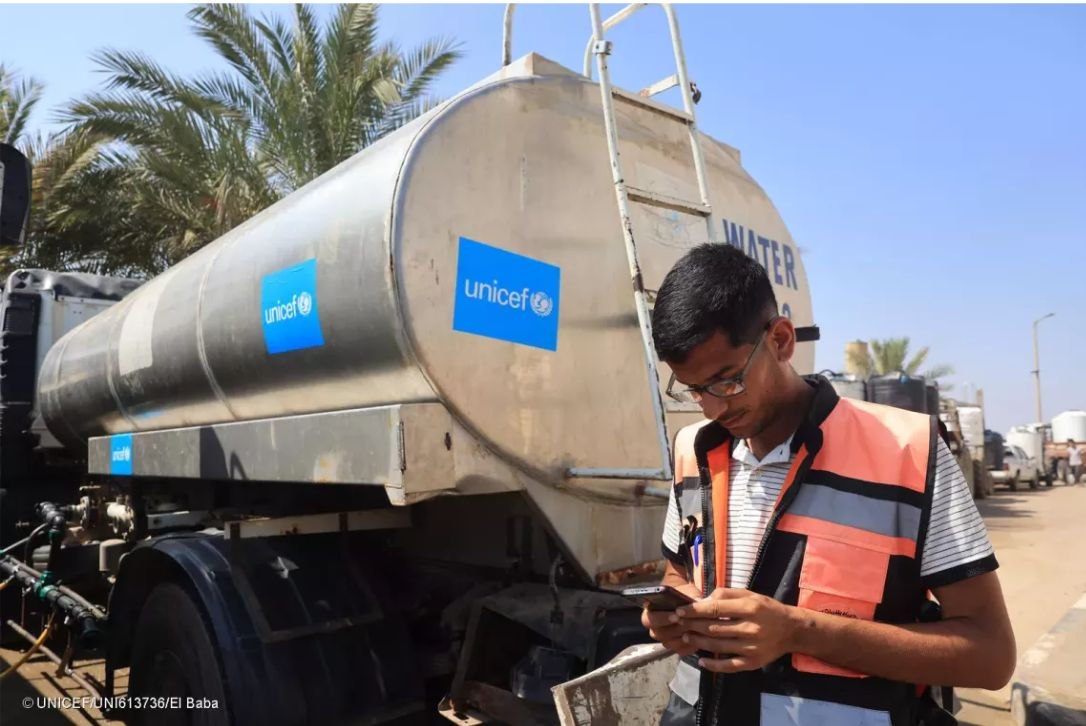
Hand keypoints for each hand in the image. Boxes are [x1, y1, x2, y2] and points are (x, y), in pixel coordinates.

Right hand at [641, 582, 702, 656]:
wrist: (687, 600)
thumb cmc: (685, 594)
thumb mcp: (688, 592)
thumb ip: (690, 598)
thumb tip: (702, 603)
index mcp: (650, 612)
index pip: (650, 619)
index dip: (663, 618)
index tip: (676, 615)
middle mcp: (654, 627)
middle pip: (660, 634)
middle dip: (676, 629)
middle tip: (689, 625)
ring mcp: (663, 638)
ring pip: (670, 643)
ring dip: (683, 638)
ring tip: (696, 632)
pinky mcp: (674, 646)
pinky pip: (680, 650)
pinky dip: (689, 646)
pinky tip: (698, 639)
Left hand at [674, 588, 797, 672]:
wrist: (792, 630)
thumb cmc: (767, 609)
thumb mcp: (750, 594)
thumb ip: (726, 594)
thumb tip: (703, 600)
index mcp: (749, 608)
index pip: (715, 608)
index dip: (695, 610)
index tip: (680, 610)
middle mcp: (750, 628)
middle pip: (714, 628)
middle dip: (692, 625)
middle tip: (678, 623)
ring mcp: (751, 648)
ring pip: (718, 646)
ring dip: (698, 642)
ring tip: (687, 636)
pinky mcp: (752, 662)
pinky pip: (729, 665)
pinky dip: (713, 665)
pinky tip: (702, 661)